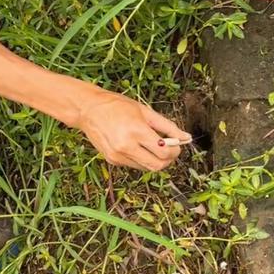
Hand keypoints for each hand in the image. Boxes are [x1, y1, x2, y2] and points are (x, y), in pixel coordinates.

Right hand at [76, 88, 191, 170]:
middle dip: (168, 160)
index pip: (164, 152)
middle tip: (170, 150)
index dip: (175, 151)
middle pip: (157, 165)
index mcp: (136, 131)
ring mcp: (118, 155)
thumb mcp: (145, 111)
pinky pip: (135, 165)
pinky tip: (139, 146)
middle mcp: (126, 146)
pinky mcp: (112, 160)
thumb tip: (185, 137)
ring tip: (154, 146)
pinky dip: (142, 159)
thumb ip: (167, 126)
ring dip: (155, 160)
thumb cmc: (117, 106)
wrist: (88, 110)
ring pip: (147, 168)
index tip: (177, 145)